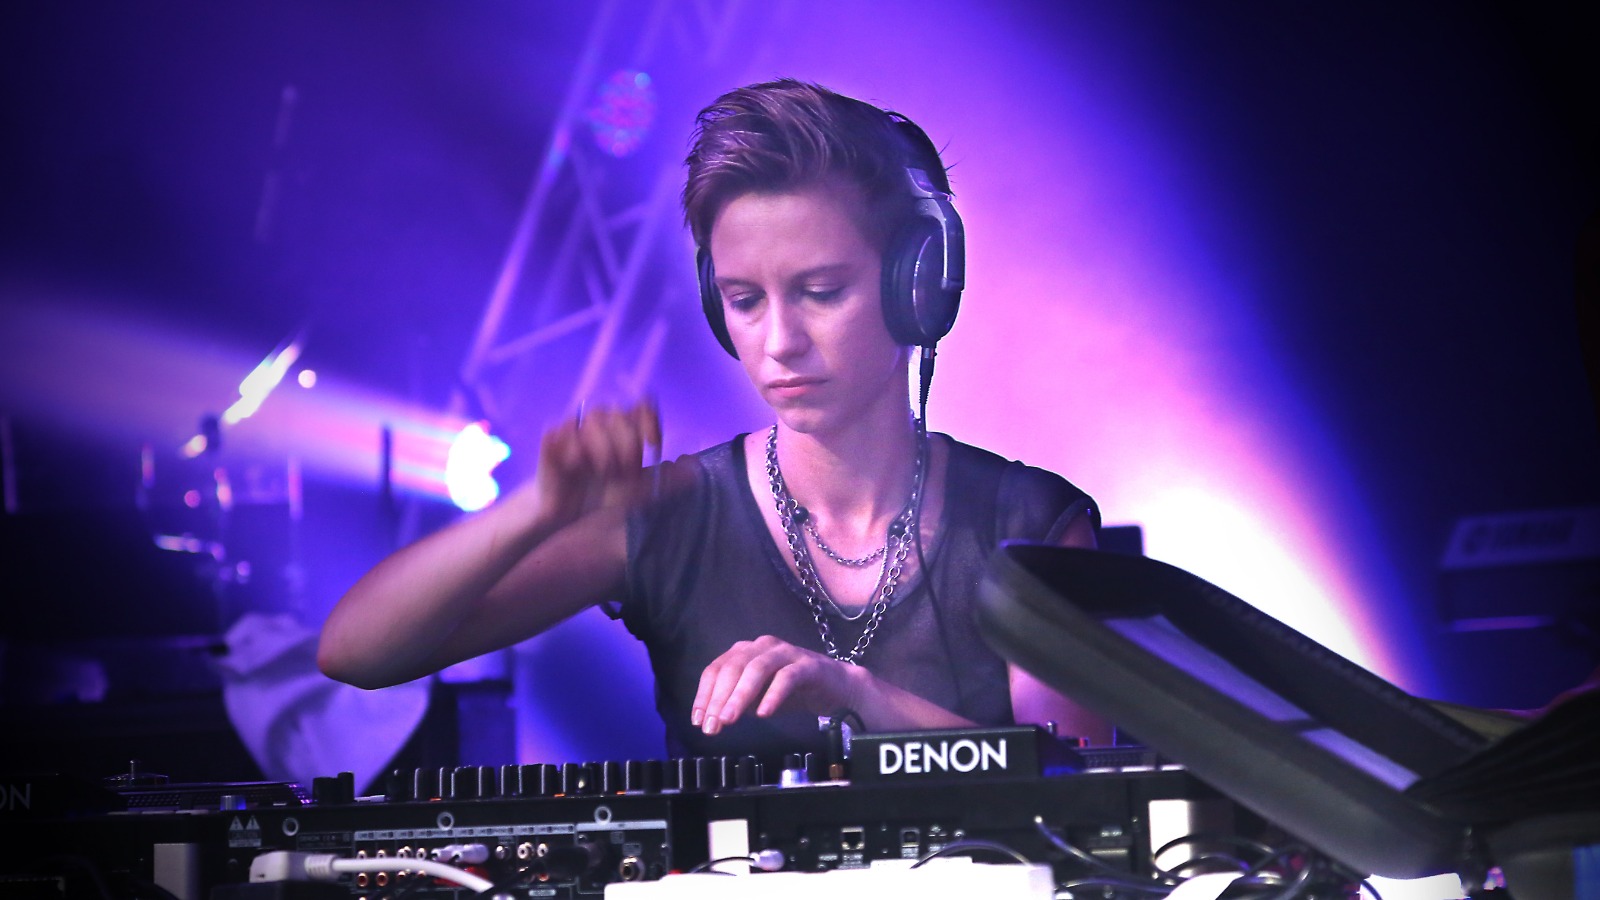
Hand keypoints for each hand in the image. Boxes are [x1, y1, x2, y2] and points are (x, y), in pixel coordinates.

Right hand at [534, 400, 660, 524]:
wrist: (567, 518)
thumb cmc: (603, 499)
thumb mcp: (639, 492)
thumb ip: (665, 480)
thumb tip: (695, 469)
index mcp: (622, 431)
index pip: (640, 408)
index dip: (649, 420)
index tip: (654, 444)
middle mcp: (600, 427)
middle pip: (619, 414)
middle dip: (627, 443)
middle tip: (626, 471)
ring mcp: (575, 431)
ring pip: (594, 419)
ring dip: (604, 447)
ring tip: (604, 472)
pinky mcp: (551, 442)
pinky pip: (564, 430)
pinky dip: (576, 448)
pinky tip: (581, 467)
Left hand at [692, 635, 863, 734]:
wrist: (835, 687)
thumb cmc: (791, 691)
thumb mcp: (756, 697)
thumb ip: (736, 702)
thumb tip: (713, 718)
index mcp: (746, 651)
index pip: (716, 669)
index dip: (704, 695)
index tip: (698, 721)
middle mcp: (762, 646)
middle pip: (733, 667)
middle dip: (719, 698)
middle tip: (713, 726)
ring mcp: (786, 653)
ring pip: (756, 669)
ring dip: (740, 696)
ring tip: (729, 720)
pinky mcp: (807, 665)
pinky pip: (786, 677)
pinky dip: (772, 695)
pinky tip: (764, 714)